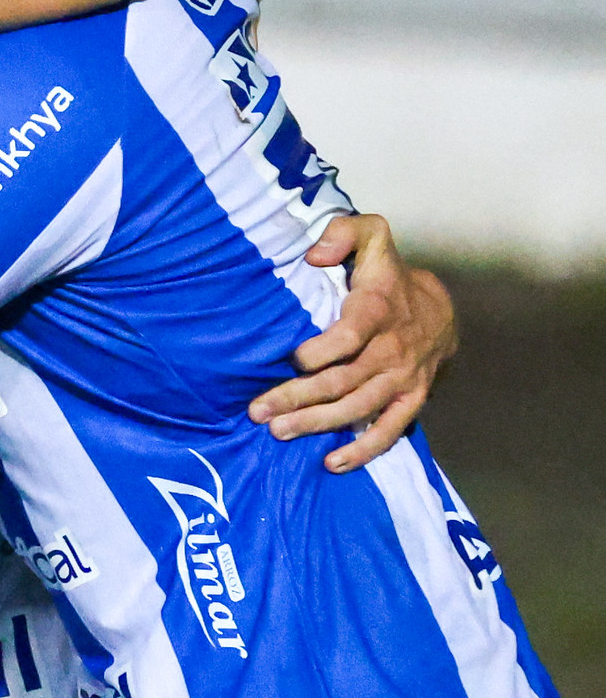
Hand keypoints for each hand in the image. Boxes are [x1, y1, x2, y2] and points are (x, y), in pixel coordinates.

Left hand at [250, 213, 458, 472]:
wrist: (438, 309)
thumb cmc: (386, 273)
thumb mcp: (371, 236)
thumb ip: (343, 233)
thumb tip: (313, 253)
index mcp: (378, 309)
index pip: (351, 334)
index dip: (323, 350)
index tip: (293, 359)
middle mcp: (391, 349)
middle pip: (344, 380)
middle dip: (300, 397)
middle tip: (259, 411)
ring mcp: (402, 379)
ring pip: (358, 408)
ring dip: (319, 424)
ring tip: (279, 432)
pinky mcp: (410, 400)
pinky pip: (389, 430)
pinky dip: (363, 450)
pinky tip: (332, 463)